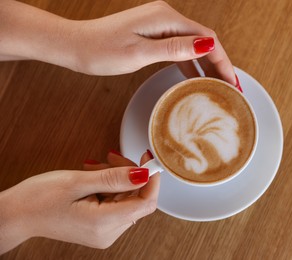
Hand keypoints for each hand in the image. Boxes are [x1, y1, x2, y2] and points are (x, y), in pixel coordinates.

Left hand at [0, 1, 235, 84]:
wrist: (75, 46)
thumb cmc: (101, 50)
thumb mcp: (140, 53)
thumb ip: (175, 49)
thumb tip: (207, 46)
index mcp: (166, 18)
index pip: (207, 39)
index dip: (223, 61)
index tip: (232, 82)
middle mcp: (166, 17)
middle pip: (203, 41)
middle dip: (219, 64)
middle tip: (230, 89)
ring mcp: (159, 24)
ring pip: (192, 45)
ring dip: (206, 65)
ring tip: (217, 86)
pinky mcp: (153, 33)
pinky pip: (179, 48)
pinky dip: (190, 63)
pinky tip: (195, 77)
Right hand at [0, 150, 159, 252]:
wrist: (16, 215)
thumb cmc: (39, 198)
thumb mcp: (77, 181)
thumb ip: (114, 179)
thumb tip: (143, 174)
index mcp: (103, 224)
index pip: (145, 203)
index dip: (152, 179)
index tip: (147, 159)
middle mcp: (107, 233)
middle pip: (136, 199)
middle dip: (128, 174)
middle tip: (112, 156)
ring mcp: (104, 232)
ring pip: (126, 199)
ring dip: (116, 178)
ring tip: (96, 167)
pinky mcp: (99, 228)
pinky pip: (115, 203)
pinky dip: (109, 187)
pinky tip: (94, 177)